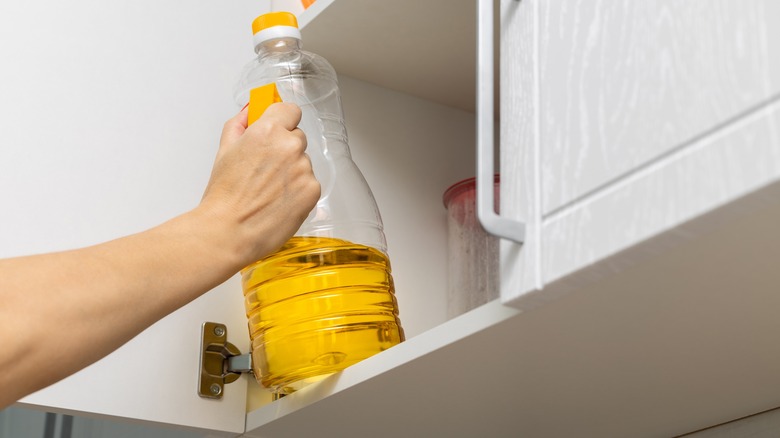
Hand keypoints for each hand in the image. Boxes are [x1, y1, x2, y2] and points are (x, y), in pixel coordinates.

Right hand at [198, 103, 319, 266]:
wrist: (230, 231)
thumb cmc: (224, 196)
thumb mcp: (224, 150)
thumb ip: (240, 124)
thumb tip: (250, 111)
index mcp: (267, 131)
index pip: (290, 110)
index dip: (282, 120)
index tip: (277, 128)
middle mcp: (289, 146)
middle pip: (297, 137)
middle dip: (284, 148)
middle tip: (264, 169)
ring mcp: (303, 168)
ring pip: (303, 161)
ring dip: (291, 171)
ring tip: (268, 190)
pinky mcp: (312, 190)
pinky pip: (309, 182)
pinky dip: (298, 190)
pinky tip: (278, 201)